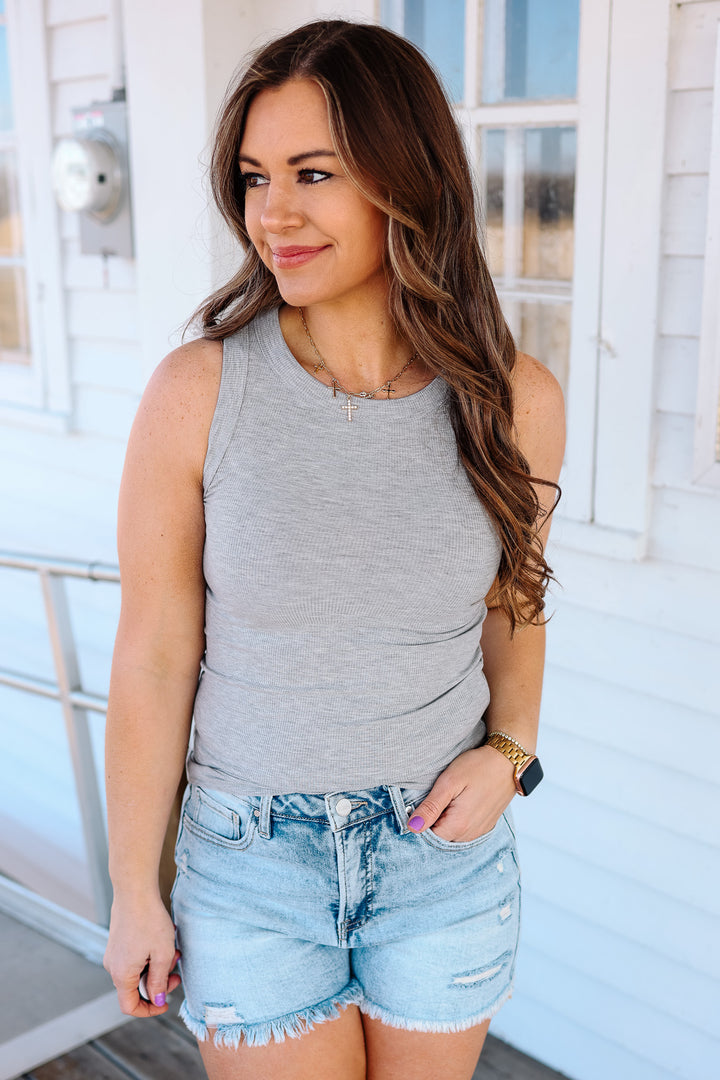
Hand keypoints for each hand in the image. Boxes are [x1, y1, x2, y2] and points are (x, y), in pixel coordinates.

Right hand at [103, 893, 181, 1016]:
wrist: (135, 890)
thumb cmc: (149, 921)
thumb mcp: (162, 954)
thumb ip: (159, 981)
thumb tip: (157, 999)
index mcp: (121, 974)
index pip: (129, 1006)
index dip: (149, 1010)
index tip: (166, 1003)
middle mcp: (113, 967)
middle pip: (136, 988)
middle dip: (159, 982)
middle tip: (177, 970)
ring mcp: (114, 954)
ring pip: (138, 971)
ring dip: (157, 966)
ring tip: (173, 950)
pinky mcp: (118, 942)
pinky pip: (134, 958)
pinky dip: (150, 956)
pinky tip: (163, 940)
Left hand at [407, 745, 516, 841]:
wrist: (509, 760)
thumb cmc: (478, 767)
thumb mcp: (449, 782)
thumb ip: (430, 807)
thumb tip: (412, 827)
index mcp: (459, 826)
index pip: (428, 835)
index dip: (422, 819)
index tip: (427, 800)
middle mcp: (471, 834)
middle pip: (441, 836)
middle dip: (435, 819)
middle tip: (441, 795)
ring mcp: (481, 831)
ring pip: (453, 834)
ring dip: (447, 819)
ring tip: (453, 796)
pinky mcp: (487, 825)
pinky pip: (466, 830)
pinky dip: (459, 819)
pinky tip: (462, 801)